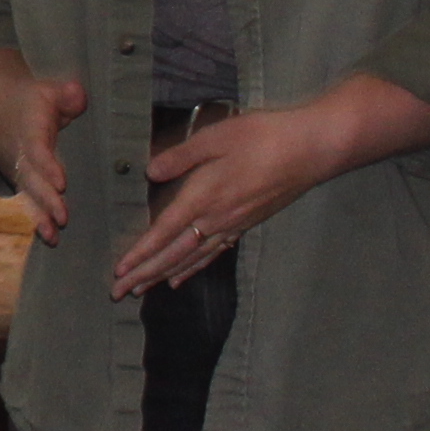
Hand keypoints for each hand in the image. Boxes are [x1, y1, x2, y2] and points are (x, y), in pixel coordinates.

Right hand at [0, 48, 83, 236]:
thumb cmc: (29, 102)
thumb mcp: (45, 91)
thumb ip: (65, 95)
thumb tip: (77, 95)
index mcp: (29, 130)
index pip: (37, 149)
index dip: (47, 166)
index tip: (61, 183)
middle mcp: (20, 154)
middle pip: (32, 178)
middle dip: (46, 198)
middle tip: (63, 216)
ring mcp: (19, 170)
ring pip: (29, 195)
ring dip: (41, 215)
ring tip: (53, 235)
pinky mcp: (22, 182)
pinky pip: (29, 202)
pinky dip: (39, 220)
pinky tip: (52, 238)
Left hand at [104, 77, 429, 296]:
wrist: (311, 149)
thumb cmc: (263, 136)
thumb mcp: (216, 137)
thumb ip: (181, 156)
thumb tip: (150, 173)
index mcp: (204, 197)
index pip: (164, 233)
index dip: (140, 254)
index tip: (118, 271)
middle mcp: (217, 219)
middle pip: (173, 254)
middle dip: (144, 274)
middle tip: (118, 293)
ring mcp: (234, 224)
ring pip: (192, 258)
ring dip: (163, 275)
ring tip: (141, 291)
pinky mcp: (246, 223)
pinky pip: (213, 253)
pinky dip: (193, 268)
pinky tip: (180, 278)